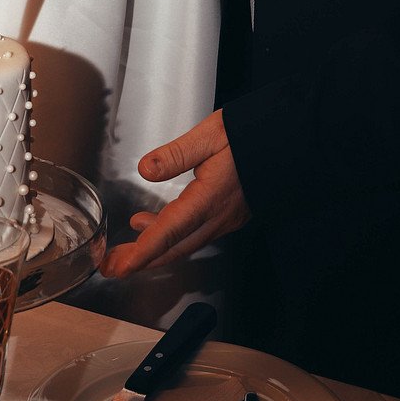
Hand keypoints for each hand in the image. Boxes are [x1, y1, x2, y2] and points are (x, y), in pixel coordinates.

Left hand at [101, 110, 249, 275]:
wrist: (288, 142)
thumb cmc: (251, 134)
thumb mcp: (210, 135)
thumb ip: (176, 154)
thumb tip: (146, 169)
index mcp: (210, 198)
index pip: (170, 231)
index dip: (143, 251)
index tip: (121, 265)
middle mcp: (218, 216)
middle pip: (174, 247)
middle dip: (141, 260)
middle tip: (111, 266)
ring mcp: (226, 219)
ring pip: (184, 244)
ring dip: (154, 250)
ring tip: (126, 248)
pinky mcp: (229, 215)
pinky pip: (195, 234)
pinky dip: (170, 237)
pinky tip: (153, 223)